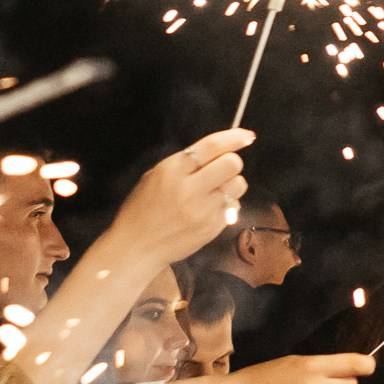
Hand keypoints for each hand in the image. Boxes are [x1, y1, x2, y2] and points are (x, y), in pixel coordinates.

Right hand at [112, 128, 255, 266]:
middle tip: (221, 170)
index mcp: (172, 170)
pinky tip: (209, 210)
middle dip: (231, 163)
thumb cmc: (143, 209)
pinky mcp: (212, 227)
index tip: (247, 136)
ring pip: (238, 185)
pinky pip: (233, 207)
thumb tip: (218, 150)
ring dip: (232, 185)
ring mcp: (203, 210)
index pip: (212, 146)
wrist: (136, 246)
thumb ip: (184, 163)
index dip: (234, 138)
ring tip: (215, 192)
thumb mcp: (155, 176)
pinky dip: (227, 206)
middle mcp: (189, 188)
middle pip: (232, 163)